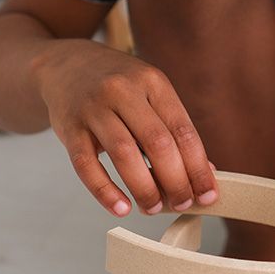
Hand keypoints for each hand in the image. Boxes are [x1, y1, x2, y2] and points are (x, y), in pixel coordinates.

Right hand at [33, 39, 218, 216]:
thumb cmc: (116, 87)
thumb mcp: (149, 95)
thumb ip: (173, 130)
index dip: (198, 168)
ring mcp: (93, 108)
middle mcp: (123, 90)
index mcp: (152, 82)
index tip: (207, 195)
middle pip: (157, 143)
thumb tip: (203, 173)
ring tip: (153, 208)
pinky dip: (105, 191)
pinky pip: (86, 165)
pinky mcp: (69, 127)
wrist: (66, 65)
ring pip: (124, 154)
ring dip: (144, 189)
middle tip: (182, 204)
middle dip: (175, 181)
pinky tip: (121, 208)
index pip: (183, 130)